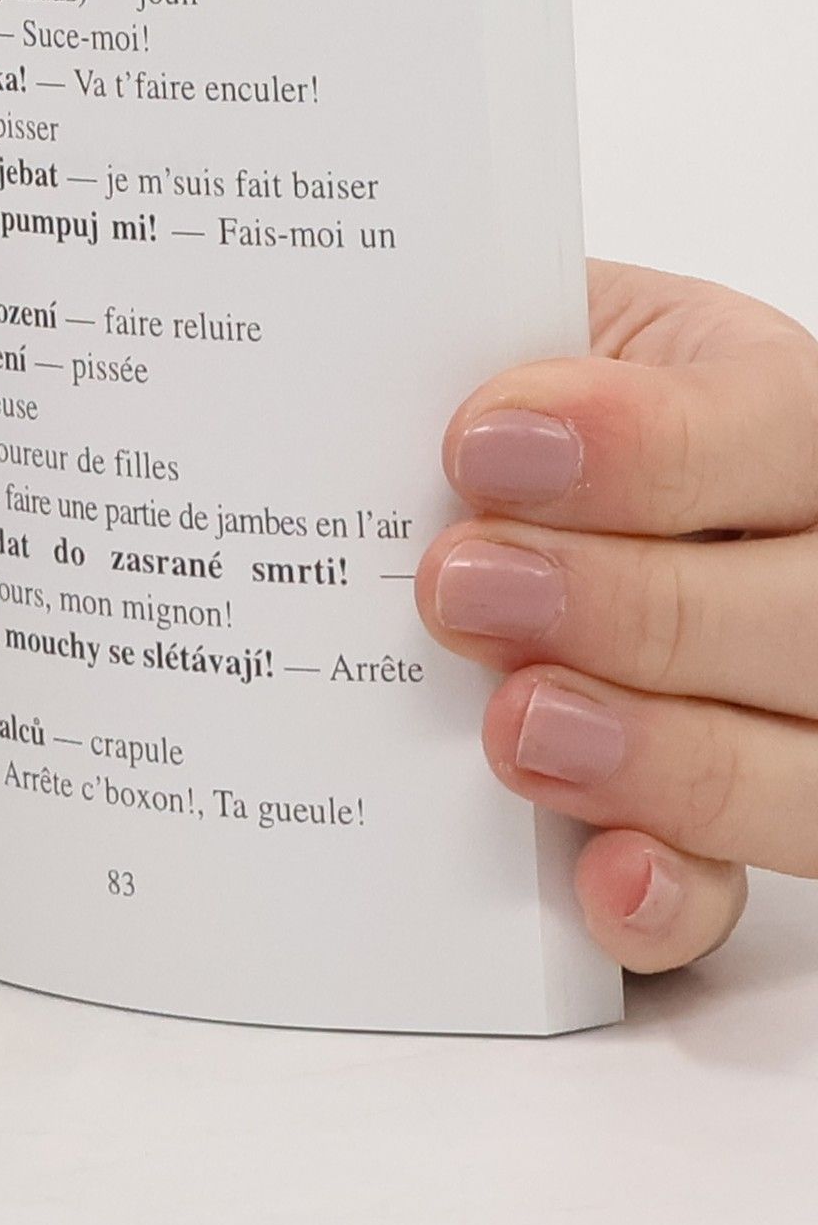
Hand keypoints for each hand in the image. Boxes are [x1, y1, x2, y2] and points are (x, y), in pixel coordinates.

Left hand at [417, 258, 817, 972]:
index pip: (771, 433)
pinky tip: (605, 875)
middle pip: (800, 618)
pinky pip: (732, 891)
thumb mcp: (533, 328)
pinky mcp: (725, 824)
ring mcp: (789, 710)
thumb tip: (443, 408)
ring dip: (654, 754)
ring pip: (795, 769)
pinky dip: (669, 895)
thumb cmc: (536, 398)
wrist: (516, 473)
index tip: (482, 446)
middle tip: (460, 586)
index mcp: (783, 419)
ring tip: (512, 721)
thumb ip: (508, 349)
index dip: (643, 449)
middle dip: (628, 606)